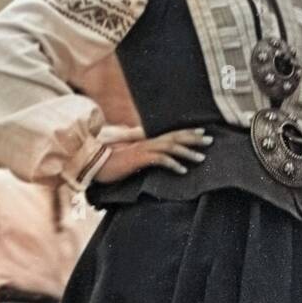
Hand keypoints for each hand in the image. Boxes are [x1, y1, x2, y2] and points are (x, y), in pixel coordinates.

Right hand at [95, 126, 212, 183]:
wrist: (91, 163)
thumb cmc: (108, 162)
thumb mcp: (128, 156)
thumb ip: (140, 153)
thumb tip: (150, 155)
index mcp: (144, 140)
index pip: (169, 133)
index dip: (186, 132)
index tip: (202, 132)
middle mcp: (146, 141)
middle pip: (174, 136)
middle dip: (194, 138)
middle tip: (210, 140)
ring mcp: (142, 149)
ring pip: (171, 147)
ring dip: (188, 153)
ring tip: (202, 158)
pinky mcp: (138, 159)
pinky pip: (160, 160)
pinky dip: (173, 164)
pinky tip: (183, 171)